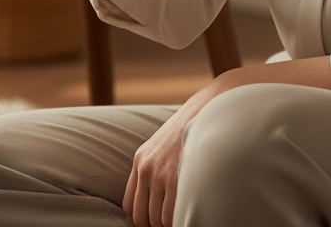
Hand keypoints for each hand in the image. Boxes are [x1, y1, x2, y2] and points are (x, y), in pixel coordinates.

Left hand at [122, 103, 190, 226]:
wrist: (202, 114)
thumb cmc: (187, 134)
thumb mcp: (162, 149)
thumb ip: (154, 171)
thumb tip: (156, 200)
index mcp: (140, 162)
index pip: (129, 205)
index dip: (140, 222)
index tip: (151, 226)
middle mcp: (145, 169)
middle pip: (141, 216)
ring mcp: (159, 175)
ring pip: (157, 220)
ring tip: (180, 222)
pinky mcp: (175, 179)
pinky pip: (171, 216)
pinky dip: (178, 223)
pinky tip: (186, 220)